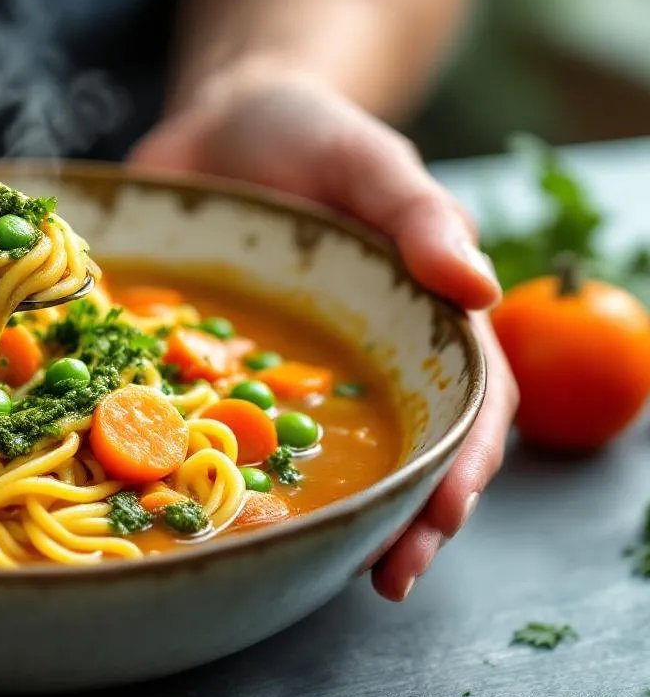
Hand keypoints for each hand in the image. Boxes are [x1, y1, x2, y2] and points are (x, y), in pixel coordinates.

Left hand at [129, 68, 518, 600]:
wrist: (221, 122)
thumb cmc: (311, 134)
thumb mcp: (368, 159)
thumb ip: (420, 214)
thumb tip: (481, 288)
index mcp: (420, 314)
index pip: (465, 399)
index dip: (462, 462)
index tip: (444, 514)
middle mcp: (366, 355)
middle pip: (405, 447)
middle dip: (407, 517)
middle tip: (391, 574)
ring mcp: (295, 371)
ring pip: (326, 455)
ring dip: (333, 513)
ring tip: (322, 567)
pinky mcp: (225, 368)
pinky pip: (231, 429)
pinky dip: (232, 474)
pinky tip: (214, 512)